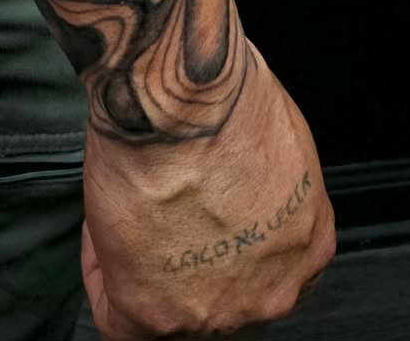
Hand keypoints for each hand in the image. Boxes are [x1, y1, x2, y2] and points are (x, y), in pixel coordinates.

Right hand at [81, 43, 334, 336]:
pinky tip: (101, 230)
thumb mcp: (280, 134)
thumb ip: (269, 182)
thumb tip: (239, 180)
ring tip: (125, 205)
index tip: (196, 215)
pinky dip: (103, 274)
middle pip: (224, 295)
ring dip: (143, 264)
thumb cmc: (226, 90)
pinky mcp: (156, 312)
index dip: (225, 241)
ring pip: (171, 309)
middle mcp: (272, 290)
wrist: (182, 93)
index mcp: (308, 244)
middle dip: (188, 258)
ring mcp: (218, 310)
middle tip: (156, 213)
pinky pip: (118, 317)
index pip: (265, 267)